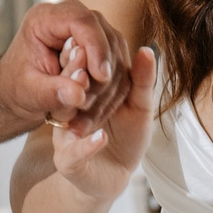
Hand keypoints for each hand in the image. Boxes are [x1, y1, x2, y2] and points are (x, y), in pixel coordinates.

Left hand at [0, 0, 130, 131]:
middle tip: (85, 104)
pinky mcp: (104, 45)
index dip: (97, 47)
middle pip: (105, 36)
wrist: (21, 91)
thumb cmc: (19, 87)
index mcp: (45, 18)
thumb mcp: (29, 92)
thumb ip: (53, 92)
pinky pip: (121, 66)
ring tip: (86, 114)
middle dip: (102, 74)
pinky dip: (113, 91)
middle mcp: (72, 16)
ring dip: (108, 87)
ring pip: (117, 52)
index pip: (82, 21)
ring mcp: (91, 29)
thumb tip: (79, 95)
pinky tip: (96, 112)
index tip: (101, 77)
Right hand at [49, 47, 156, 196]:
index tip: (88, 35)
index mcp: (84, 93)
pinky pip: (73, 153)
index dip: (86, 54)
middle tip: (79, 52)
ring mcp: (65, 136)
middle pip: (69, 88)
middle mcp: (69, 111)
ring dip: (76, 101)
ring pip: (65, 116)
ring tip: (84, 87)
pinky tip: (101, 137)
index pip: (81, 69)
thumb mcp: (137, 106)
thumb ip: (141, 81)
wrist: (114, 176)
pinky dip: (88, 145)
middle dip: (74, 70)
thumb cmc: (125, 136)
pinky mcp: (68, 162)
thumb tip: (147, 50)